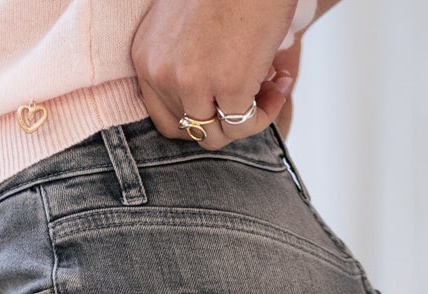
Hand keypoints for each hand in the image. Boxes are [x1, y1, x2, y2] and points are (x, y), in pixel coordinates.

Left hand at [131, 0, 300, 144]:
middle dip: (224, 119)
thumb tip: (211, 102)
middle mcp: (161, 73)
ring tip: (271, 85)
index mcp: (146, 58)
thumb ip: (182, 61)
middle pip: (191, 130)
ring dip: (248, 118)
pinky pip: (245, 125)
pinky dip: (267, 111)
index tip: (224, 100)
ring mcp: (192, 83)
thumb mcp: (183, 23)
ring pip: (216, 135)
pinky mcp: (228, 86)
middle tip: (251, 94)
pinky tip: (281, 81)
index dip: (199, 118)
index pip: (165, 119)